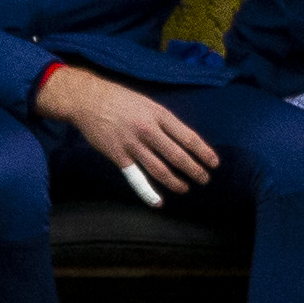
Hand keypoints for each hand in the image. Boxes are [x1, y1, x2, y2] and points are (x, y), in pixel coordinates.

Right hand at [36, 66, 218, 193]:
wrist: (89, 101)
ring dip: (176, 182)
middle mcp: (148, 130)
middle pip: (177, 155)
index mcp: (160, 115)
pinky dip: (148, 192)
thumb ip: (166, 122)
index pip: (189, 138)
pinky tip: (158, 202)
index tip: (214, 163)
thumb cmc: (122, 101)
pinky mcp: (118, 156)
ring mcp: (132, 144)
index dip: (203, 152)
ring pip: (159, 169)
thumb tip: (185, 141)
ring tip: (186, 188)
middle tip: (205, 179)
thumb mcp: (150, 104)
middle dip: (194, 170)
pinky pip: (136, 177)